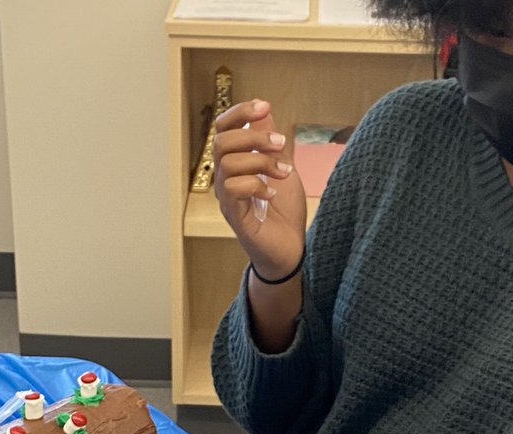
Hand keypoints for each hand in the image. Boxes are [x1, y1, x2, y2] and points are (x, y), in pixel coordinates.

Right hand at [213, 99, 306, 280]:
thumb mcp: (282, 166)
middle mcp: (225, 178)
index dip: (239, 112)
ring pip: (228, 163)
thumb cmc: (284, 211)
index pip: (223, 128)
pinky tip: (272, 193)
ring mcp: (227, 198)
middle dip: (255, 135)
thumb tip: (264, 111)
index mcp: (235, 163)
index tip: (264, 106)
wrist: (291, 249)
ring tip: (283, 172)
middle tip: (281, 144)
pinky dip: (257, 185)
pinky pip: (234, 188)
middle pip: (221, 140)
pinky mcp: (234, 216)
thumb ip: (271, 142)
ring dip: (261, 161)